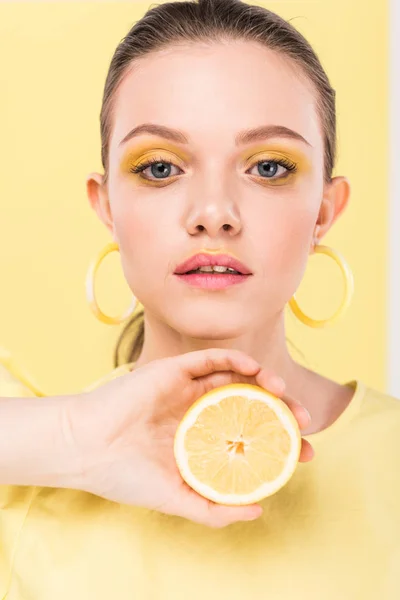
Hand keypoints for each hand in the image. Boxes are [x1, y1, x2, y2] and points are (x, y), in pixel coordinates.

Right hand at [65, 349, 313, 527]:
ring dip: (264, 382)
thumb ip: (213, 509)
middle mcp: (197, 413)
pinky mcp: (173, 371)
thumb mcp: (175, 499)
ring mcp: (186, 391)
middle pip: (249, 406)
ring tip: (284, 394)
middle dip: (281, 412)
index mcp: (200, 442)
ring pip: (235, 379)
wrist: (87, 448)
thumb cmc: (125, 476)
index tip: (306, 453)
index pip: (248, 439)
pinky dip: (235, 360)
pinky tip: (255, 370)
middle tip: (304, 422)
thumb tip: (258, 511)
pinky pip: (210, 359)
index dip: (280, 443)